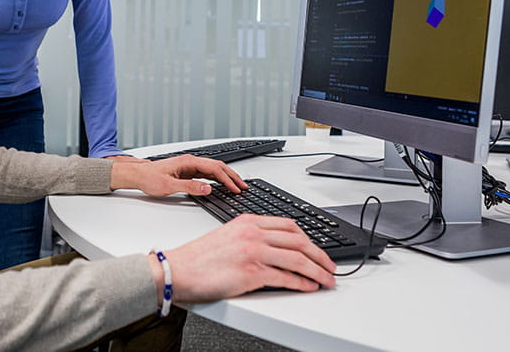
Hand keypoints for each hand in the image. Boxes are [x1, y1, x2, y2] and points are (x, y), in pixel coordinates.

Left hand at [109, 154, 245, 196]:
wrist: (138, 175)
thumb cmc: (149, 178)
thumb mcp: (169, 185)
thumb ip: (190, 187)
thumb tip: (208, 188)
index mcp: (188, 162)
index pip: (214, 169)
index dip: (227, 179)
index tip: (236, 189)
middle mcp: (190, 162)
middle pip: (217, 166)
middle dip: (232, 176)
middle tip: (243, 186)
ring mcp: (189, 166)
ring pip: (213, 169)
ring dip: (226, 177)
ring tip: (237, 186)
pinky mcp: (187, 172)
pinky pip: (207, 174)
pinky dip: (218, 179)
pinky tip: (223, 185)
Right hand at [152, 214, 336, 299]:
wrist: (178, 270)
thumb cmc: (199, 258)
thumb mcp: (227, 236)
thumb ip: (251, 237)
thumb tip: (276, 250)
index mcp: (247, 221)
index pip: (289, 226)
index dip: (309, 238)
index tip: (317, 249)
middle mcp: (253, 233)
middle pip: (299, 242)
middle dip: (320, 256)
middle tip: (331, 266)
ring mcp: (253, 252)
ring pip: (298, 260)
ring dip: (318, 272)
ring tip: (327, 280)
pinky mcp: (251, 273)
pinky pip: (286, 277)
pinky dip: (302, 283)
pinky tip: (309, 287)